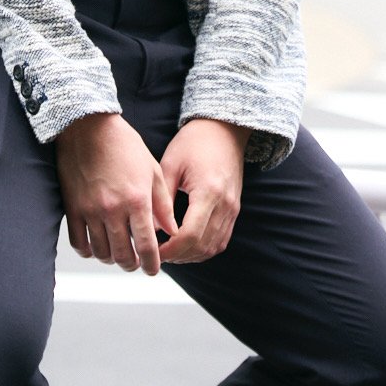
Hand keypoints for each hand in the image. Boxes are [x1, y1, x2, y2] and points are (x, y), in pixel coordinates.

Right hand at [56, 113, 178, 275]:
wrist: (88, 126)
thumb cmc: (123, 145)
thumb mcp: (152, 170)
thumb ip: (163, 204)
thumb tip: (172, 230)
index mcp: (137, 200)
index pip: (147, 246)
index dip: (152, 264)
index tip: (153, 270)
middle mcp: (113, 209)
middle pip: (122, 255)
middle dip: (132, 265)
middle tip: (136, 262)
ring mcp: (90, 210)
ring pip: (100, 253)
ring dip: (111, 258)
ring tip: (118, 253)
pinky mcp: (72, 208)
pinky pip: (78, 243)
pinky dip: (88, 251)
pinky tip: (96, 246)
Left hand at [157, 119, 248, 265]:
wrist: (223, 130)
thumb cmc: (194, 142)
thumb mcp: (171, 164)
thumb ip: (162, 199)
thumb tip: (150, 228)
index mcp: (208, 191)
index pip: (190, 235)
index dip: (170, 249)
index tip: (154, 251)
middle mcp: (225, 204)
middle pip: (202, 246)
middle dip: (178, 255)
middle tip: (157, 254)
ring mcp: (233, 209)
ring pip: (213, 247)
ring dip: (191, 255)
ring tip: (169, 251)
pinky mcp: (234, 210)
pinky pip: (221, 240)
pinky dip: (204, 248)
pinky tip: (186, 245)